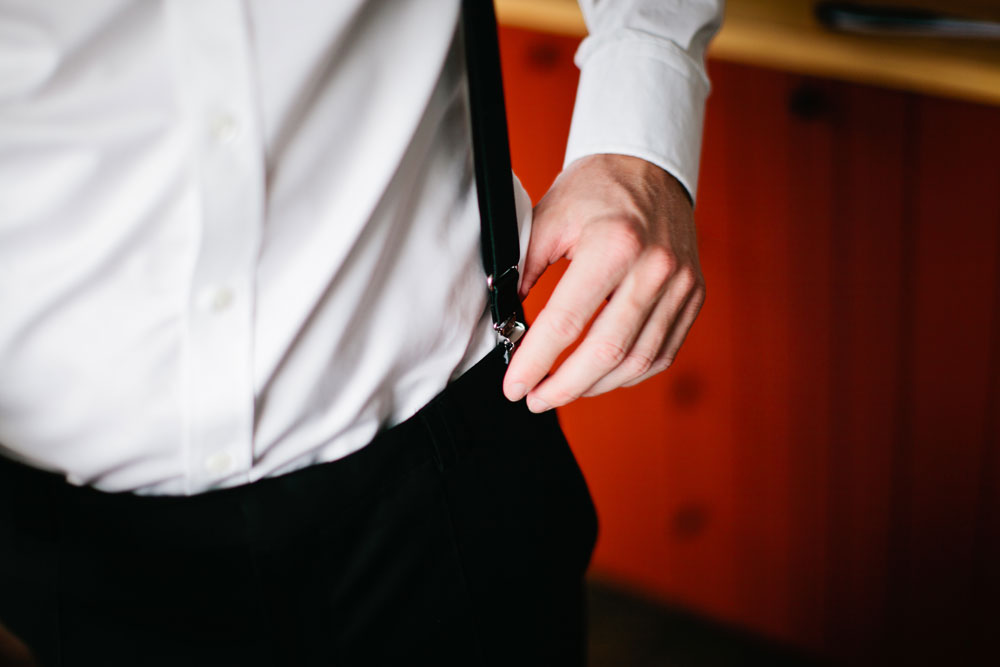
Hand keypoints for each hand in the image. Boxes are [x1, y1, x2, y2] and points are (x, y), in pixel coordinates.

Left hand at [502, 154, 704, 412]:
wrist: (649, 167)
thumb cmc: (595, 190)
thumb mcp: (548, 218)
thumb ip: (523, 269)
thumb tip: (506, 323)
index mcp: (613, 244)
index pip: (566, 322)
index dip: (535, 362)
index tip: (514, 386)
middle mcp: (654, 267)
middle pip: (606, 352)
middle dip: (565, 387)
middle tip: (535, 400)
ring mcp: (680, 284)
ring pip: (638, 360)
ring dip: (596, 386)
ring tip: (563, 391)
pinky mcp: (693, 295)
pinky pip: (663, 352)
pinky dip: (629, 373)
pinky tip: (601, 376)